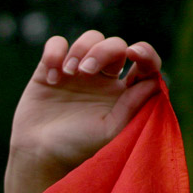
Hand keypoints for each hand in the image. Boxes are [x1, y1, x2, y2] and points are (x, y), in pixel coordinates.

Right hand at [4, 31, 162, 192]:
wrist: (38, 153)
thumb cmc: (76, 147)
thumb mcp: (109, 131)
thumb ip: (132, 107)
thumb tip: (153, 81)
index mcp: (122, 93)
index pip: (144, 64)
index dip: (145, 53)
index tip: (134, 53)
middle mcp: (102, 78)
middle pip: (115, 45)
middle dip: (103, 51)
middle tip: (86, 71)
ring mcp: (76, 71)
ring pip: (90, 38)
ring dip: (81, 49)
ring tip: (68, 72)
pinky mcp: (49, 68)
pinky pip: (56, 44)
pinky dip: (55, 53)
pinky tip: (51, 76)